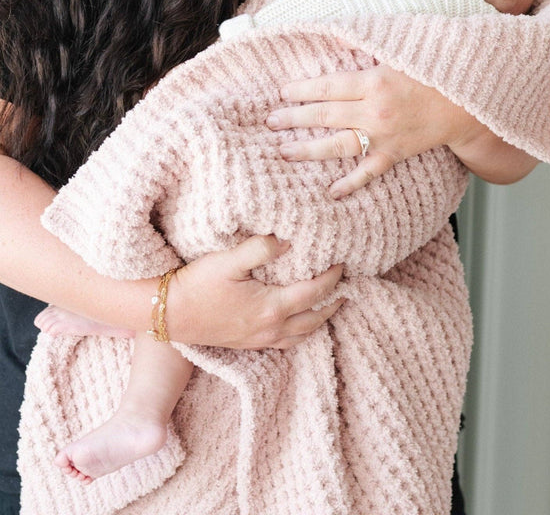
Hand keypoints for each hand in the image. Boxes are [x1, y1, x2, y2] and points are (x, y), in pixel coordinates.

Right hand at [167, 235, 343, 349]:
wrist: (167, 314)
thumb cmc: (197, 284)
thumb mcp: (228, 260)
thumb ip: (261, 248)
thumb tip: (288, 240)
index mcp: (271, 308)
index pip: (315, 292)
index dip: (332, 277)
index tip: (343, 261)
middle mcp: (271, 328)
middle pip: (315, 318)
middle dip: (334, 301)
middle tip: (347, 286)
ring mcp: (259, 340)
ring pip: (303, 334)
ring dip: (321, 318)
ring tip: (332, 303)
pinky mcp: (248, 343)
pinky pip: (286, 342)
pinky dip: (302, 331)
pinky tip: (300, 320)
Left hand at [267, 65, 479, 197]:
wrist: (465, 102)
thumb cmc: (432, 71)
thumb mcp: (399, 49)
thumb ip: (365, 44)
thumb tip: (333, 35)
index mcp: (374, 81)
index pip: (327, 86)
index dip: (301, 90)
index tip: (281, 93)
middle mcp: (375, 111)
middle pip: (325, 115)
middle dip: (294, 118)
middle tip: (269, 122)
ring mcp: (384, 136)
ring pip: (338, 145)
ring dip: (308, 150)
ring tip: (283, 152)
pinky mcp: (395, 154)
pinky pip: (368, 172)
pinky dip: (349, 183)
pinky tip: (329, 192)